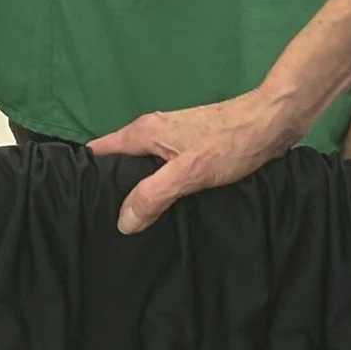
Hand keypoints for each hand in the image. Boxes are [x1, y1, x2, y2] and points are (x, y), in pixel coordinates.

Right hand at [89, 90, 301, 235]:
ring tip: (132, 226)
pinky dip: (159, 190)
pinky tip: (165, 212)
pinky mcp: (191, 151)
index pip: (98, 152)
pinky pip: (162, 172)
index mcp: (142, 131)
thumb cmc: (229, 143)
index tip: (78, 208)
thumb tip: (122, 222)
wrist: (272, 123)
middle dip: (110, 190)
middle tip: (105, 226)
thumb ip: (152, 195)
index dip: (85, 177)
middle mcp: (152, 132)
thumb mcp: (188, 173)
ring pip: (141, 168)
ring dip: (137, 192)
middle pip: (118, 162)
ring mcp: (172, 140)